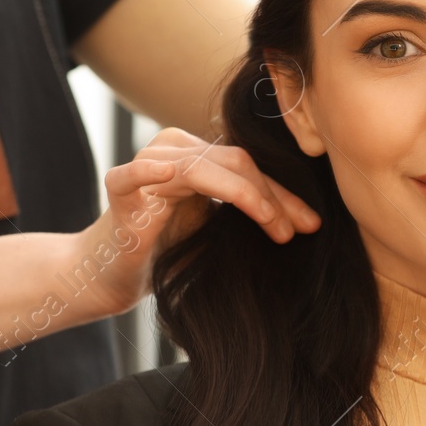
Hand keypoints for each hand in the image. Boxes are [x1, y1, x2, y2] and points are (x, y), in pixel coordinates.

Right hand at [72, 128, 321, 316]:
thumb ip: (247, 214)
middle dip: (273, 197)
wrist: (114, 275)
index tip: (311, 224)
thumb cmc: (167, 251)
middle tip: (298, 231)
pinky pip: (136, 175)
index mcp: (196, 154)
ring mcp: (145, 166)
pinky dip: (149, 172)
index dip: (282, 194)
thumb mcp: (216, 230)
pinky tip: (165, 174)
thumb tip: (301, 220)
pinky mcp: (120, 189)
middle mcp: (172, 150)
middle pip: (235, 164)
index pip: (248, 167)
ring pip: (204, 168)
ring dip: (246, 196)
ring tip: (274, 225)